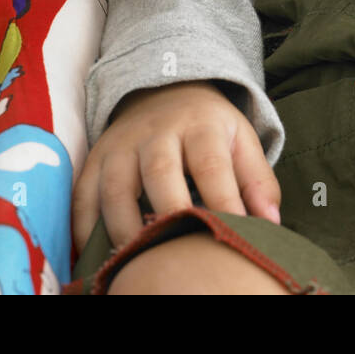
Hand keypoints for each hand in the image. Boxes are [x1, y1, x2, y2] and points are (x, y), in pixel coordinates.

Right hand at [71, 80, 281, 256]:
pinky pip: (84, 196)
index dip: (222, 203)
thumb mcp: (242, 140)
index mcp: (201, 126)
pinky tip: (99, 258)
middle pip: (160, 174)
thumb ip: (258, 181)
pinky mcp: (95, 159)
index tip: (232, 237)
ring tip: (139, 263)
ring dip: (125, 230)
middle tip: (179, 253)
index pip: (211, 166)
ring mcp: (121, 146)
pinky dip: (86, 229)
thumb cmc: (210, 129)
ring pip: (116, 189)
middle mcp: (158, 133)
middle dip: (169, 215)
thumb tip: (270, 225)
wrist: (166, 90)